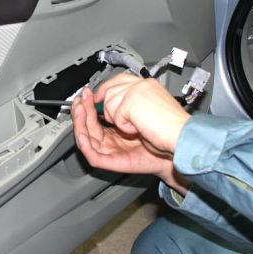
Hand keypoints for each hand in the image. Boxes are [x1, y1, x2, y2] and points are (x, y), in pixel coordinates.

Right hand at [72, 83, 188, 192]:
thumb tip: (105, 93)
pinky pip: (93, 155)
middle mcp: (111, 138)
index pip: (94, 115)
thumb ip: (120, 100)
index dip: (87, 103)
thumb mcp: (136, 105)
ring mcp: (111, 150)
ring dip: (79, 124)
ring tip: (79, 110)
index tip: (86, 91)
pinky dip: (85, 145)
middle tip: (80, 99)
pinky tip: (83, 133)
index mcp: (114, 126)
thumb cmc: (160, 127)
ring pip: (86, 139)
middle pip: (87, 126)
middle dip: (81, 110)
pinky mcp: (113, 161)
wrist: (173, 145)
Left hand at [94, 74, 190, 153]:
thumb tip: (118, 106)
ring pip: (108, 102)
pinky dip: (125, 127)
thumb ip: (136, 105)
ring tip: (136, 127)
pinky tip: (139, 129)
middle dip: (107, 107)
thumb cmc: (174, 130)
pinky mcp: (130, 101)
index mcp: (148, 85)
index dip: (107, 89)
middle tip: (118, 120)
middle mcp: (142, 84)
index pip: (120, 79)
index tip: (98, 97)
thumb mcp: (151, 112)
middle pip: (109, 89)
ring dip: (118, 119)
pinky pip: (115, 115)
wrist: (183, 135)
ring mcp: (136, 90)